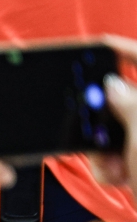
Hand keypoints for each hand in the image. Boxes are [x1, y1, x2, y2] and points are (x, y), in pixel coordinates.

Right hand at [87, 36, 136, 188]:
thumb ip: (127, 104)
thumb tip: (112, 85)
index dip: (126, 50)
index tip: (101, 44)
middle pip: (127, 102)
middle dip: (105, 119)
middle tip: (95, 129)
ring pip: (118, 132)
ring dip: (106, 150)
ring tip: (114, 166)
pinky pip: (119, 156)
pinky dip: (113, 168)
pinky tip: (120, 177)